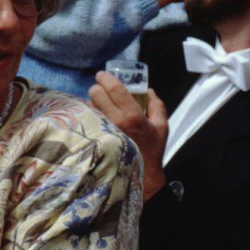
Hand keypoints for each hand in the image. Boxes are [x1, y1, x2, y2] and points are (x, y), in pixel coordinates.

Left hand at [89, 72, 168, 198]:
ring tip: (99, 105)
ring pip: (89, 106)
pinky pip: (88, 119)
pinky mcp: (95, 138)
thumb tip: (149, 91)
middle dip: (97, 88)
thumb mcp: (161, 126)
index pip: (114, 89)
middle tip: (100, 89)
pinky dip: (90, 114)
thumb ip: (157, 105)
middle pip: (95, 94)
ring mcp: (102, 131)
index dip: (106, 78)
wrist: (142, 175)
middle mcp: (115, 122)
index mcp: (132, 116)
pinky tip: (96, 117)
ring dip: (92, 102)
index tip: (102, 75)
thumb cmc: (151, 150)